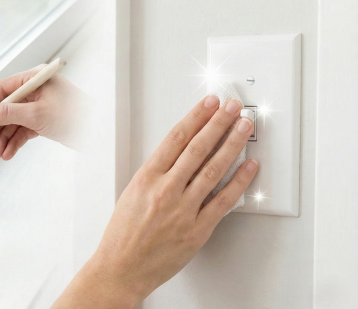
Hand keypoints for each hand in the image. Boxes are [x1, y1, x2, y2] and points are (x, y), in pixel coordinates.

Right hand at [0, 65, 85, 159]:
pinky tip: (7, 153)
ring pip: (14, 122)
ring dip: (4, 138)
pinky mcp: (44, 121)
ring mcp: (40, 106)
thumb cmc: (76, 115)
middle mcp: (37, 91)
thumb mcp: (36, 114)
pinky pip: (24, 131)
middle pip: (7, 108)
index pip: (3, 89)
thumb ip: (8, 113)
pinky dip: (15, 142)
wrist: (98, 132)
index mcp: (35, 79)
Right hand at [54, 96, 256, 307]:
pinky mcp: (198, 229)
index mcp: (146, 178)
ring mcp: (183, 210)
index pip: (176, 138)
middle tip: (232, 107)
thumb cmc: (122, 236)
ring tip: (244, 128)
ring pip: (214, 169)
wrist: (121, 268)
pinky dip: (239, 181)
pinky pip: (224, 200)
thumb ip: (155, 175)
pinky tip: (249, 166)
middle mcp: (165, 190)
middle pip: (197, 148)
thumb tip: (178, 156)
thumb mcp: (131, 194)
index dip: (195, 117)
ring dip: (232, 144)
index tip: (208, 104)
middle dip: (218, 123)